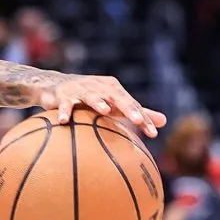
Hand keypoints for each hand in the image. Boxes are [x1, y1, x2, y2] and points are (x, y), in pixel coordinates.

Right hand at [36, 73, 166, 136]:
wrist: (56, 86)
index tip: (153, 133)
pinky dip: (65, 111)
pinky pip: (65, 104)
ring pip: (91, 96)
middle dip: (127, 106)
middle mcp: (99, 87)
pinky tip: (64, 121)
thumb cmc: (92, 97)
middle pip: (116, 96)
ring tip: (105, 110)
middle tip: (137, 120)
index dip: (143, 117)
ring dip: (98, 101)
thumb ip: (137, 112)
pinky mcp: (63, 95)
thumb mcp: (114, 103)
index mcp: (113, 89)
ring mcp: (81, 90)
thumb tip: (163, 122)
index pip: (132, 104)